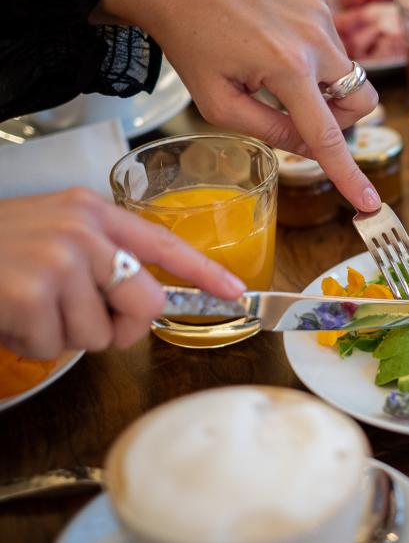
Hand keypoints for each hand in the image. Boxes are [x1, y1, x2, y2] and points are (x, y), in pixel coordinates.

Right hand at [0, 189, 244, 358]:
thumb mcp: (55, 232)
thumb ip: (102, 257)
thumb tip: (143, 301)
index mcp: (94, 213)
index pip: (164, 242)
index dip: (204, 271)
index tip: (234, 291)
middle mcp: (84, 232)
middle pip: (145, 302)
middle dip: (120, 325)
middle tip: (82, 317)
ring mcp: (59, 260)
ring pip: (99, 334)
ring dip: (63, 334)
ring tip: (29, 305)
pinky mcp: (32, 292)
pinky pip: (58, 348)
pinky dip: (32, 343)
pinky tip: (11, 315)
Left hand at [99, 0, 381, 211]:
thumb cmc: (191, 40)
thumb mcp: (219, 103)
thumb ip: (270, 131)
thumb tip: (309, 149)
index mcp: (287, 67)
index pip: (328, 135)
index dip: (348, 173)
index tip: (368, 201)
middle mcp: (314, 36)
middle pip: (361, 100)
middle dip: (340, 116)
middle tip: (304, 114)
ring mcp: (320, 10)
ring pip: (345, 68)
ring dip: (320, 79)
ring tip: (274, 63)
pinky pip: (329, 37)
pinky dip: (310, 48)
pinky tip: (274, 36)